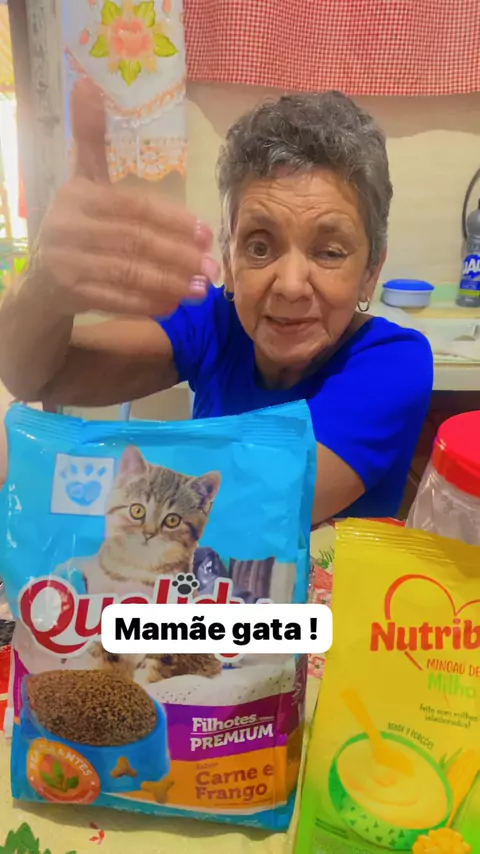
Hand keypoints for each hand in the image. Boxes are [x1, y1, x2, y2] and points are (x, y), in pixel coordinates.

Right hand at [34, 79, 218, 316]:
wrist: (42, 278)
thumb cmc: (75, 225)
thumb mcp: (82, 180)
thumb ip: (90, 139)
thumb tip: (87, 83)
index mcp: (78, 196)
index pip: (134, 208)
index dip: (172, 220)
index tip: (204, 233)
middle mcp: (67, 227)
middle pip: (135, 241)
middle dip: (179, 256)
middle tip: (212, 268)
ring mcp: (66, 262)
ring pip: (128, 273)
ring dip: (169, 283)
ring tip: (201, 289)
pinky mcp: (69, 293)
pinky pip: (116, 299)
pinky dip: (147, 303)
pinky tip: (173, 305)